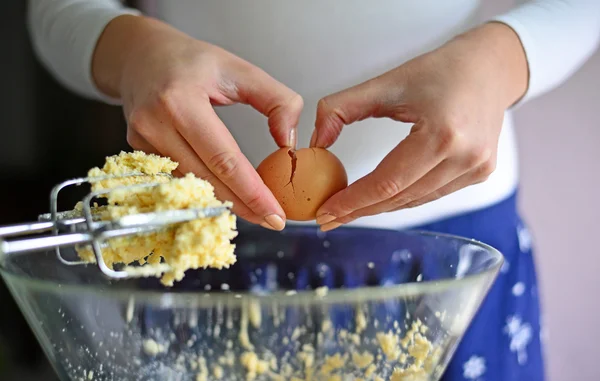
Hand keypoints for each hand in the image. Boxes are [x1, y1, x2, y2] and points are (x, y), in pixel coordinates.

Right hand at [92, 16, 302, 229]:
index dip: (252, 191)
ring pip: (192, 184)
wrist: (141, 57)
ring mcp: (142, 141)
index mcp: (181, 100)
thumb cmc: (193, 61)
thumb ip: (276, 100)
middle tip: (273, 221)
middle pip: (207, 179)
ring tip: (256, 210)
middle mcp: (156, 123)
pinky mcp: (138, 151)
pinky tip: (228, 196)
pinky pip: (179, 178)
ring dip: (226, 201)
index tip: (275, 214)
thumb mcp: (240, 69)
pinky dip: (206, 189)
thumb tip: (289, 142)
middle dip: (243, 205)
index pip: (223, 158)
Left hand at [311, 22, 527, 230]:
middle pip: (400, 198)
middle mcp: (465, 157)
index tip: (325, 213)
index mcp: (443, 134)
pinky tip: (380, 198)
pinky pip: (431, 194)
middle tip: (328, 218)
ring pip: (415, 201)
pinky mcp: (480, 174)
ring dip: (380, 207)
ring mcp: (476, 169)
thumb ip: (341, 109)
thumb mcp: (385, 83)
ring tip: (347, 210)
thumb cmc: (438, 71)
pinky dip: (403, 198)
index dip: (353, 202)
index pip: (387, 182)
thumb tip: (317, 142)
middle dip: (360, 210)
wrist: (488, 67)